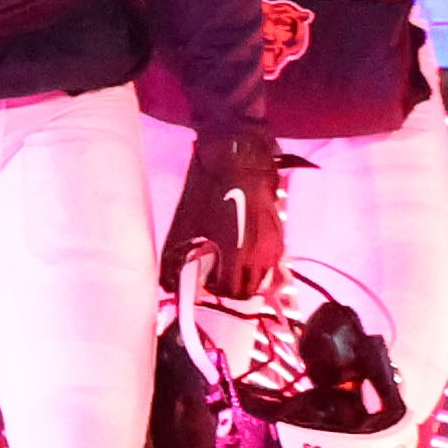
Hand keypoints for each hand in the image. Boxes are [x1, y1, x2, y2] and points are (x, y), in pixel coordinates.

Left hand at [161, 126, 284, 299]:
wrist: (239, 156)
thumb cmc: (210, 187)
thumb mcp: (186, 223)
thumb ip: (174, 259)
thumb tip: (167, 284)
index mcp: (236, 252)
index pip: (229, 291)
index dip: (214, 290)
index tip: (204, 281)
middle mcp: (259, 253)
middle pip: (248, 290)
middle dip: (231, 289)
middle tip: (217, 277)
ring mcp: (274, 243)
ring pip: (264, 278)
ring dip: (247, 278)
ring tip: (231, 266)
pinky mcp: (281, 232)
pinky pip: (273, 261)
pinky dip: (259, 264)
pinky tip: (245, 251)